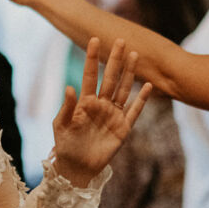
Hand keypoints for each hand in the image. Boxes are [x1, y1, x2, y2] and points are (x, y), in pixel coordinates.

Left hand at [51, 38, 151, 179]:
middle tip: (121, 40)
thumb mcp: (60, 125)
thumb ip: (66, 107)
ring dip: (129, 73)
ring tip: (135, 55)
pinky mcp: (123, 128)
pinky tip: (148, 86)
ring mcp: (113, 115)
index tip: (94, 39)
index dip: (92, 58)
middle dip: (115, 59)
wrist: (76, 168)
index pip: (90, 75)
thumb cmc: (65, 145)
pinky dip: (142, 99)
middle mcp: (101, 105)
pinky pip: (134, 111)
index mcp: (85, 101)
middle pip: (110, 78)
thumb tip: (69, 87)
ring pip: (124, 89)